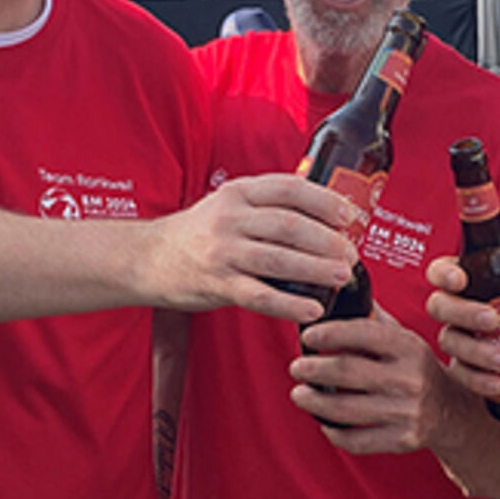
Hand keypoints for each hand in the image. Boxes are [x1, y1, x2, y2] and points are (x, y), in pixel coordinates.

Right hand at [140, 173, 358, 320]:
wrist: (148, 257)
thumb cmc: (200, 233)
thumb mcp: (230, 205)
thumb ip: (268, 206)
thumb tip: (326, 216)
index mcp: (239, 192)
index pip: (290, 189)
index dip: (325, 201)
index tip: (350, 215)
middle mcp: (230, 218)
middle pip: (290, 226)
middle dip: (328, 240)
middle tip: (352, 253)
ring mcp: (222, 251)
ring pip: (279, 259)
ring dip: (316, 269)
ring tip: (342, 275)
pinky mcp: (217, 284)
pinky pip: (260, 295)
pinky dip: (289, 304)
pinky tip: (312, 309)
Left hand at [291, 307, 467, 453]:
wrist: (451, 410)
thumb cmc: (416, 368)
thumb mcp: (404, 338)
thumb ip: (373, 319)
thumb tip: (338, 294)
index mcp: (409, 347)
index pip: (364, 333)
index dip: (331, 333)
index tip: (308, 335)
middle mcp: (410, 379)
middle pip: (348, 371)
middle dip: (313, 369)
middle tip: (295, 367)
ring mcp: (406, 412)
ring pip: (346, 409)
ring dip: (314, 402)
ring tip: (299, 394)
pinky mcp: (401, 440)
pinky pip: (356, 440)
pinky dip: (333, 432)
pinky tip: (324, 421)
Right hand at [423, 255, 499, 398]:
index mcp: (473, 282)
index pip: (442, 270)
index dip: (444, 273)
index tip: (461, 281)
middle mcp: (458, 308)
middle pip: (439, 305)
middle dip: (464, 312)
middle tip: (493, 320)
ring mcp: (458, 338)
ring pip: (449, 341)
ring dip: (476, 350)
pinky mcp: (464, 368)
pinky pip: (461, 374)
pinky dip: (478, 379)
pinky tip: (498, 383)